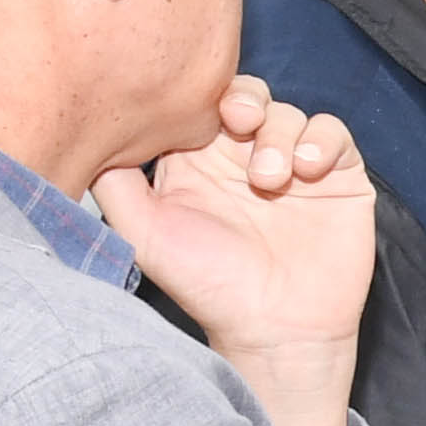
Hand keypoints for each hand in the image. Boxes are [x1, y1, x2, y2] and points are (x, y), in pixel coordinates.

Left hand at [98, 77, 373, 359]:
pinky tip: (306, 171)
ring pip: (289, 113)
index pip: (199, 105)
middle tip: (238, 122)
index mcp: (199, 162)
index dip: (200, 96)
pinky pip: (332, 133)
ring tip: (270, 178)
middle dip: (245, 99)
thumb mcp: (144, 233)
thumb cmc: (207, 286)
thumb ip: (113, 184)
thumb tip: (88, 134)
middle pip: (248, 95)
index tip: (199, 115)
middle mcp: (245, 157)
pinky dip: (321, 142)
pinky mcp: (338, 177)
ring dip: (280, 135)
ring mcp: (293, 165)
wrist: (276, 329)